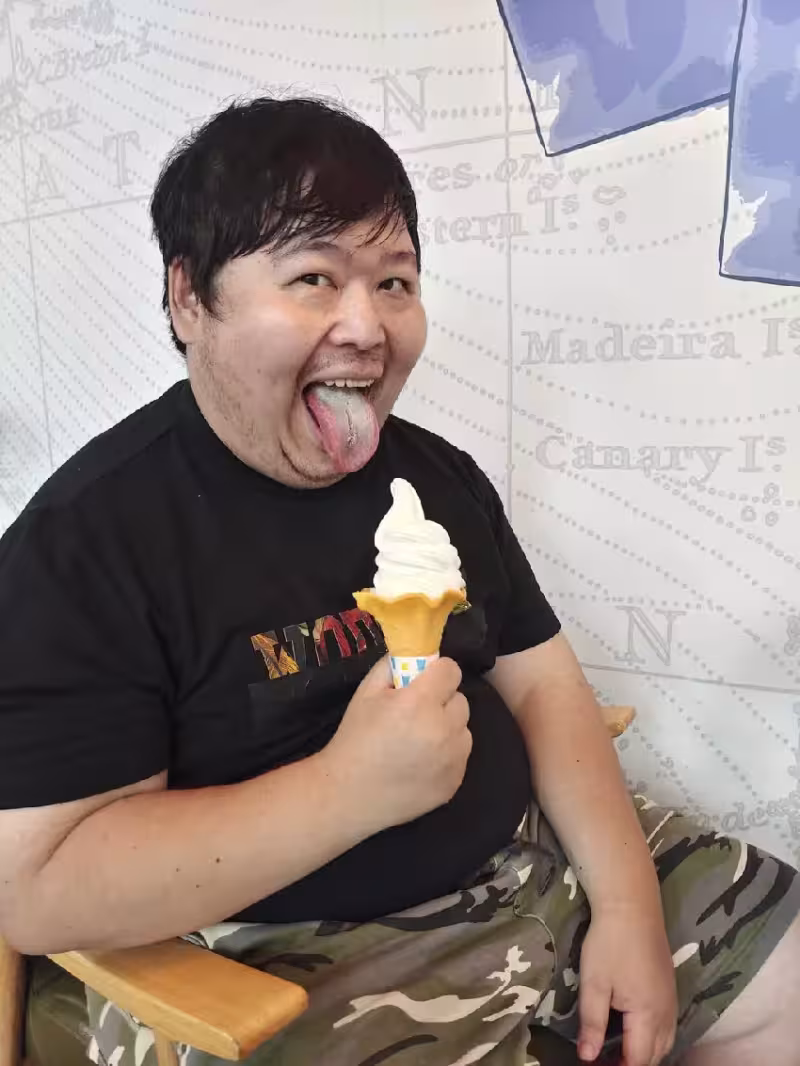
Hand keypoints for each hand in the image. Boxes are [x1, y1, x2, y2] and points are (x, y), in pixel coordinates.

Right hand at [321, 656, 471, 835]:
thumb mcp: (365, 692)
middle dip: (442, 701)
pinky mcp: (455, 782)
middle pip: (460, 700)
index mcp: (419, 702)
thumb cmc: (355, 738)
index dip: (437, 673)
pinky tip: (421, 762)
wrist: (349, 794)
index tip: (425, 681)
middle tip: (417, 713)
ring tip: (419, 740)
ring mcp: (453, 759)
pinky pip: (461, 755)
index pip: (452, 671)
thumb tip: (416, 655)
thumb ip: (392, 666)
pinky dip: (447, 754)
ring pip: (463, 728)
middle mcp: (443, 729)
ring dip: (447, 728)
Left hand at [578, 902, 676, 1065]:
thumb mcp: (594, 983)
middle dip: (633, 1063)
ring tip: (620, 1051)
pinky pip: (667, 1025)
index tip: (597, 1065)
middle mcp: (666, 1013)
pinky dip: (653, 1037)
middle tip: (606, 1061)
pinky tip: (636, 1030)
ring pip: (665, 1041)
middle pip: (655, 1055)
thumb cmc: (610, 943)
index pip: (638, 1060)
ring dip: (645, 1052)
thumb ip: (592, 1023)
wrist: (632, 905)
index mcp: (648, 1016)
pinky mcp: (670, 986)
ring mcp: (671, 999)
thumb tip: (588, 1057)